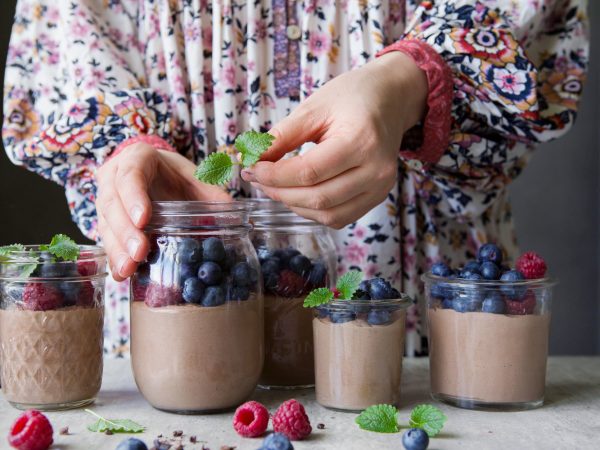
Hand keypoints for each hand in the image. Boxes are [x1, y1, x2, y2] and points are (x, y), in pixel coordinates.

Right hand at [96, 143, 230, 280]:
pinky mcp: (105, 221)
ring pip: (105, 223)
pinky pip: (106, 239)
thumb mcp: (196, 179)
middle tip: (139, 253)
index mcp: (137, 158)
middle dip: (125, 230)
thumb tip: (235, 216)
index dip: (134, 197)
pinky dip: (114, 257)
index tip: (144, 219)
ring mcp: (106, 199)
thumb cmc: (176, 176)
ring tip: (128, 269)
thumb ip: (213, 194)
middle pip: (112, 202)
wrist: (159, 174)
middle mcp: (113, 176)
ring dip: (117, 248)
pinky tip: (121, 275)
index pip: (130, 175)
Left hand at [242, 52, 426, 228]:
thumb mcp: (314, 107)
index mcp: (361, 141)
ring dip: (294, 205)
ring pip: (328, 215)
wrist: (391, 98)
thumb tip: (251, 159)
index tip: (251, 168)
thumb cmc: (353, 97)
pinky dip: (313, 212)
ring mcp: (380, 188)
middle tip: (256, 178)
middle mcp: (376, 170)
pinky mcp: (377, 197)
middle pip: (318, 198)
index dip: (274, 176)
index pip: (309, 172)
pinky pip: (340, 217)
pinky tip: (297, 195)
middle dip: (279, 192)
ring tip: (274, 186)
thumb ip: (282, 136)